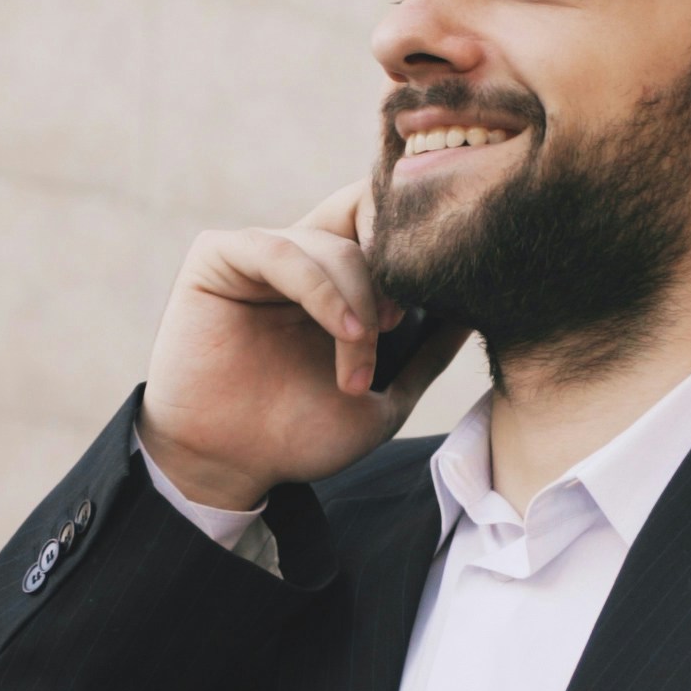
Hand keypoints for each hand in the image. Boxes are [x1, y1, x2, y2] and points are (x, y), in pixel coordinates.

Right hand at [137, 183, 465, 511]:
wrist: (233, 467)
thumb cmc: (297, 437)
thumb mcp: (383, 399)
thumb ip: (425, 356)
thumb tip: (473, 315)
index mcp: (332, 282)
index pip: (376, 223)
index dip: (409, 242)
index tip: (436, 287)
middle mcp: (297, 260)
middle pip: (360, 223)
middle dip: (389, 276)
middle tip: (396, 328)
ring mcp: (256, 256)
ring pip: (328, 245)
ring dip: (356, 299)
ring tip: (360, 353)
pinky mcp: (217, 259)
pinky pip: (276, 249)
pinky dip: (318, 287)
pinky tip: (343, 330)